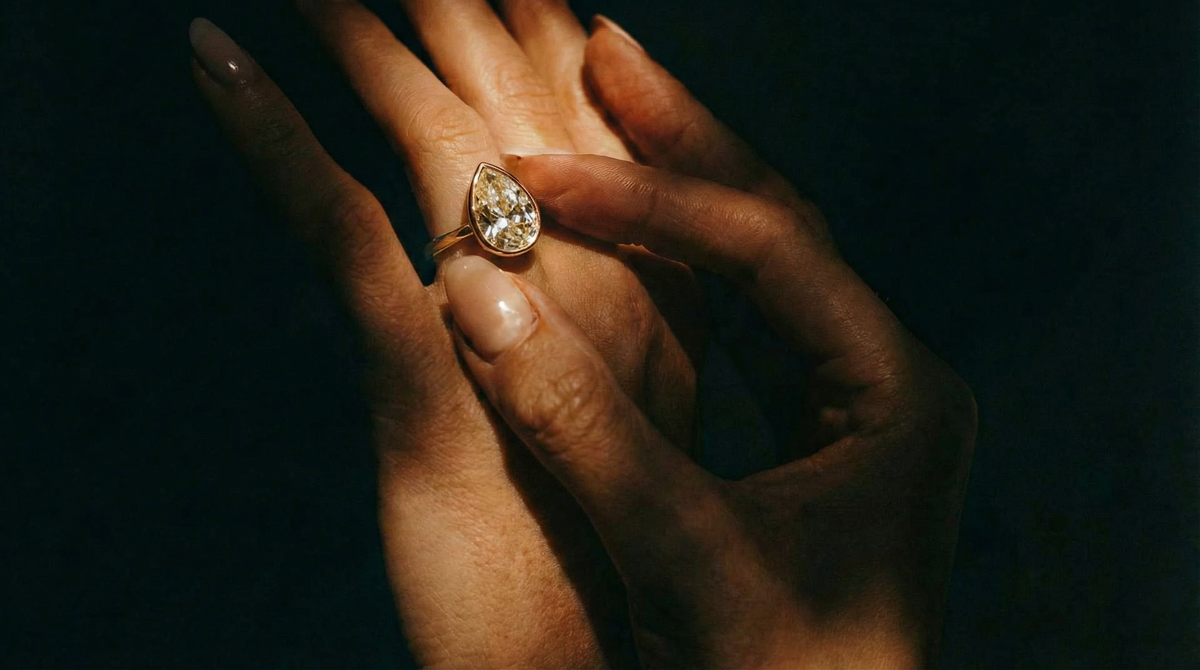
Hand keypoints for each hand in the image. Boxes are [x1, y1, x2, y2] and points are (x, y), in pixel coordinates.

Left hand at [189, 5, 701, 666]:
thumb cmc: (593, 560)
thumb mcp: (610, 420)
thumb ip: (589, 327)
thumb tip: (528, 264)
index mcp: (655, 297)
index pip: (601, 122)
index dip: (549, 33)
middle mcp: (598, 288)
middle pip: (523, 96)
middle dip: (466, 0)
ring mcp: (518, 328)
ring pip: (435, 132)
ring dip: (363, 27)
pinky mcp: (428, 386)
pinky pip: (337, 230)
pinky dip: (265, 136)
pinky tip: (212, 59)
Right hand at [442, 152, 976, 667]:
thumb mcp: (679, 553)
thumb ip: (577, 420)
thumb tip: (472, 290)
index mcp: (895, 394)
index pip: (766, 246)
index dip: (644, 197)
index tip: (532, 170)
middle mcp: (888, 384)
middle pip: (780, 229)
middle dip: (685, 145)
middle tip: (603, 54)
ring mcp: (853, 409)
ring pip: (760, 273)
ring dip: (679, 199)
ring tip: (609, 116)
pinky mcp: (811, 442)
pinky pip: (742, 329)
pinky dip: (677, 278)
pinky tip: (627, 240)